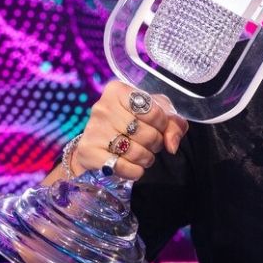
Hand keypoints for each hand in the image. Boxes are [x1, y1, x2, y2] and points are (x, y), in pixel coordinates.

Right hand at [68, 80, 189, 180]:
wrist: (99, 144)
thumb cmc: (133, 123)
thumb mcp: (156, 115)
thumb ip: (173, 124)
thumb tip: (172, 145)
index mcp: (118, 91)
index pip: (152, 110)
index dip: (163, 123)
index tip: (159, 127)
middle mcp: (102, 107)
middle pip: (145, 133)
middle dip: (156, 142)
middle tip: (151, 144)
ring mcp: (93, 129)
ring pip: (135, 152)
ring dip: (147, 158)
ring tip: (144, 155)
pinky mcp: (88, 151)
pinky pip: (122, 167)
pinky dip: (135, 171)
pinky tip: (135, 167)